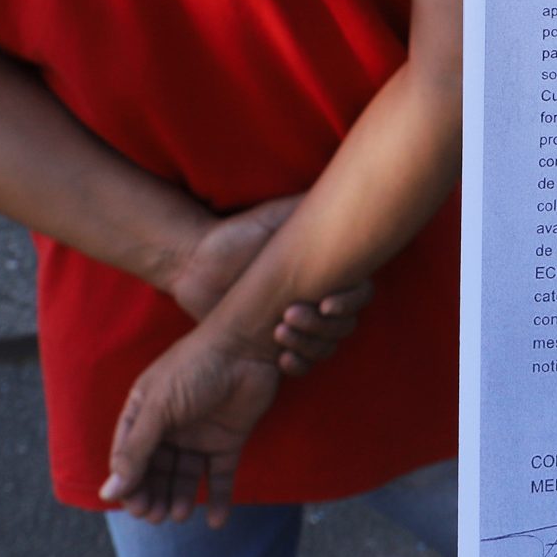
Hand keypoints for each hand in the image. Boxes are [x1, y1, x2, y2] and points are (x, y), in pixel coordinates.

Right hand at [100, 325, 279, 526]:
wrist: (247, 345)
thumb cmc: (196, 366)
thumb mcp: (158, 406)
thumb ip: (136, 450)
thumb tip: (110, 493)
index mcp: (145, 412)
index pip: (128, 456)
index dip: (129, 483)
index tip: (133, 506)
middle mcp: (170, 425)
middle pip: (156, 470)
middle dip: (153, 495)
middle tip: (156, 516)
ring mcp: (199, 433)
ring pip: (185, 476)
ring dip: (181, 498)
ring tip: (181, 514)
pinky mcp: (228, 439)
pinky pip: (221, 475)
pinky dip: (220, 498)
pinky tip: (217, 521)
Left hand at [163, 197, 373, 375]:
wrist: (197, 266)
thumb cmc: (236, 237)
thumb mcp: (274, 218)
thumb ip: (308, 207)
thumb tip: (345, 192)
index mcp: (324, 272)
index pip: (359, 292)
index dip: (351, 301)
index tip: (326, 303)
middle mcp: (317, 298)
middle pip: (346, 323)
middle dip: (323, 325)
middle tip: (290, 313)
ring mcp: (300, 324)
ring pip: (327, 346)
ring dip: (309, 343)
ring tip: (277, 332)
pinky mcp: (279, 347)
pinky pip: (305, 364)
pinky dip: (299, 364)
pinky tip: (280, 358)